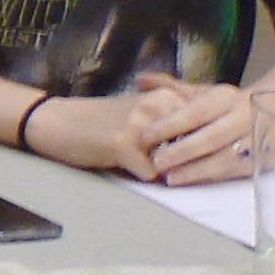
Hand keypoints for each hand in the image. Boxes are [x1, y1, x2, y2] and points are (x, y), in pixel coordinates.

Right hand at [26, 81, 245, 181]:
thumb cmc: (100, 122)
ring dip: (172, 173)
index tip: (218, 155)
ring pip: (177, 163)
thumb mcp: (143, 113)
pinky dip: (143, 178)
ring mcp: (143, 124)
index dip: (215, 146)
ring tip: (151, 169)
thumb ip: (176, 122)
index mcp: (170, 96)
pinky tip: (127, 169)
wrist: (56, 122)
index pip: (213, 125)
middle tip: (180, 170)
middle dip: (196, 163)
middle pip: (199, 147)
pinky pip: (151, 174)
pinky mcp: (124, 144)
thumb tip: (210, 147)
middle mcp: (161, 105)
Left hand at [125, 78, 251, 183]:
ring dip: (197, 170)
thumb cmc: (225, 106)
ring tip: (171, 177)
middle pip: (213, 137)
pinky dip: (214, 177)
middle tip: (157, 162)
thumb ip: (171, 88)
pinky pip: (238, 171)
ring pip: (227, 158)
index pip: (196, 112)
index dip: (171, 125)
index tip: (146, 136)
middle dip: (183, 151)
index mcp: (226, 98)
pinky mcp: (265, 158)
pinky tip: (192, 181)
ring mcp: (258, 139)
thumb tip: (140, 80)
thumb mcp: (202, 93)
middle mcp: (244, 117)